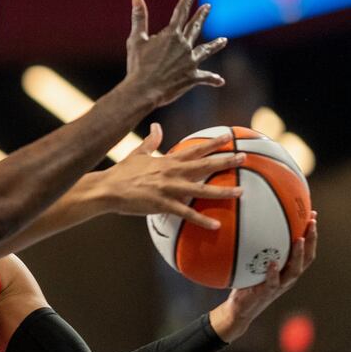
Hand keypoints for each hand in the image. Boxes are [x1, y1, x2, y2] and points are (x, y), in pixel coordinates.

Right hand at [96, 123, 243, 228]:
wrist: (107, 189)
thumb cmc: (121, 172)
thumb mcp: (137, 153)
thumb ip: (151, 142)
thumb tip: (157, 126)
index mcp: (167, 161)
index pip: (195, 149)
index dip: (213, 143)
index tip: (229, 136)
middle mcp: (171, 172)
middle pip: (204, 165)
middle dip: (225, 161)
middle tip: (244, 157)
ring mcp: (168, 189)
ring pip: (200, 189)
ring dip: (222, 191)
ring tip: (240, 191)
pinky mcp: (162, 204)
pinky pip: (186, 213)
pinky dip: (201, 220)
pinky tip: (216, 225)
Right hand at [124, 0, 227, 107]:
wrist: (145, 90)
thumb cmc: (138, 66)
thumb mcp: (136, 40)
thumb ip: (139, 18)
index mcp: (171, 35)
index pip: (181, 11)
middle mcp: (184, 45)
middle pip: (195, 27)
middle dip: (201, 16)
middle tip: (208, 7)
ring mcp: (190, 61)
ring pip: (206, 50)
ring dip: (215, 45)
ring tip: (224, 40)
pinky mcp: (192, 77)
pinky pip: (205, 77)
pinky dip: (212, 79)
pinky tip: (220, 81)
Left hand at [210, 212, 317, 342]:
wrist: (240, 308)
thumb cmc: (248, 283)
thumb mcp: (255, 264)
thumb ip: (257, 249)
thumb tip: (248, 224)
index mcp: (288, 269)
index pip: (305, 250)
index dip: (311, 235)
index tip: (312, 216)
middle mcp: (288, 277)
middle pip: (307, 258)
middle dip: (311, 240)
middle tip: (311, 223)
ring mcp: (279, 285)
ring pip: (294, 270)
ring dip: (298, 254)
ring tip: (299, 239)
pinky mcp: (266, 292)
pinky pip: (272, 282)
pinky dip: (273, 272)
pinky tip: (273, 262)